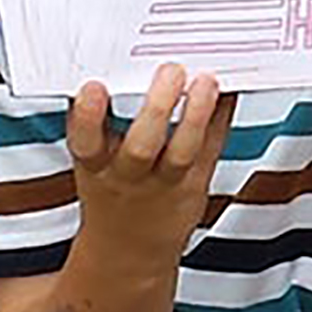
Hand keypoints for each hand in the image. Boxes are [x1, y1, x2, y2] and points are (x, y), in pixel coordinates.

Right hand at [68, 65, 231, 260]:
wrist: (129, 248)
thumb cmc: (110, 188)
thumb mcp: (92, 160)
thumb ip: (100, 120)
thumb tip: (119, 62)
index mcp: (94, 165)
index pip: (84, 141)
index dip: (88, 115)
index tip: (94, 86)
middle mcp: (128, 177)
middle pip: (142, 146)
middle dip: (157, 108)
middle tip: (170, 70)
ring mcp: (164, 184)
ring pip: (183, 152)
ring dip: (197, 114)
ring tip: (207, 81)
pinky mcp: (194, 185)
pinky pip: (211, 149)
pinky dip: (220, 118)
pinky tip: (227, 90)